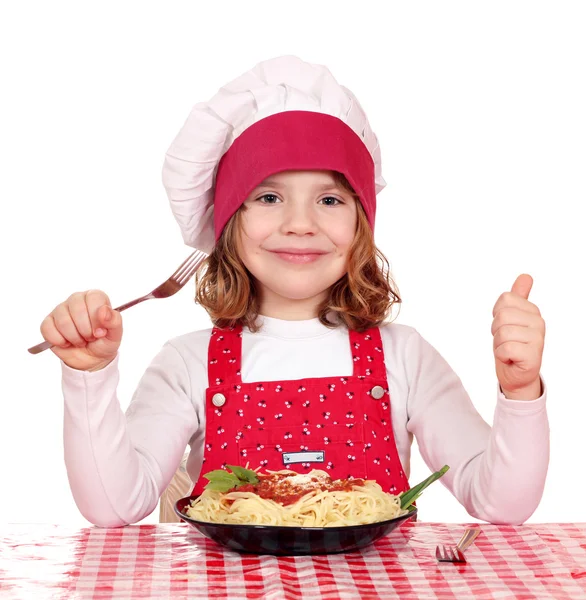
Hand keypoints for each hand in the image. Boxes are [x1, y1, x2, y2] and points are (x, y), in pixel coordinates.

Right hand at [40, 290, 122, 370]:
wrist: (92, 359)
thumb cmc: (104, 342)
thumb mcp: (115, 334)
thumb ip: (114, 321)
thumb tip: (104, 310)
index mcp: (95, 298)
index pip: (94, 298)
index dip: (97, 318)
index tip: (100, 331)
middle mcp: (77, 299)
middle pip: (77, 309)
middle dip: (86, 330)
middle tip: (90, 337)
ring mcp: (60, 310)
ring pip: (63, 321)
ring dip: (74, 337)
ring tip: (81, 341)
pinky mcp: (48, 322)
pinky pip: (48, 329)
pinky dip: (59, 341)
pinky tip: (67, 343)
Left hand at [491, 274, 544, 399]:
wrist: (516, 374)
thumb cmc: (511, 345)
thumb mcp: (511, 318)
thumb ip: (518, 297)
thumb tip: (526, 276)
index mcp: (533, 311)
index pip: (505, 299)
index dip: (497, 314)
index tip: (505, 326)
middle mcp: (539, 322)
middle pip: (502, 315)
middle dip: (496, 330)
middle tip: (506, 341)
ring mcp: (538, 338)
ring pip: (503, 331)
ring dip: (498, 344)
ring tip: (509, 350)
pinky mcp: (534, 355)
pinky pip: (506, 348)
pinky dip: (502, 355)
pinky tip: (511, 359)